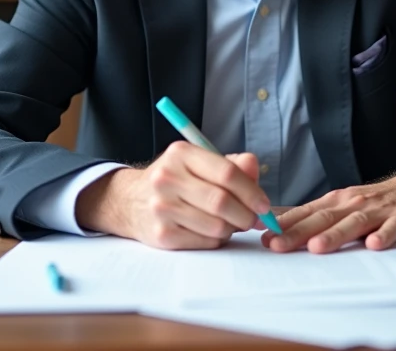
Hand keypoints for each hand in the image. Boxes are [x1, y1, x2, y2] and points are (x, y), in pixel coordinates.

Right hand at [75, 142, 272, 249]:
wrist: (131, 201)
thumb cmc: (176, 180)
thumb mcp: (199, 163)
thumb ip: (231, 164)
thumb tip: (254, 168)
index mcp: (181, 154)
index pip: (227, 173)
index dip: (252, 191)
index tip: (264, 204)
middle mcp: (167, 178)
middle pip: (222, 202)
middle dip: (246, 214)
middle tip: (255, 219)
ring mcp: (162, 208)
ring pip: (216, 226)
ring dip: (232, 228)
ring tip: (230, 223)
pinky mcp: (161, 235)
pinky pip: (205, 242)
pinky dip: (216, 240)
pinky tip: (211, 231)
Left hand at [262, 172, 395, 253]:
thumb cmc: (375, 202)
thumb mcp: (343, 204)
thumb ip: (315, 215)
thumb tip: (276, 222)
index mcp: (337, 201)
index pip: (307, 213)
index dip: (285, 226)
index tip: (263, 238)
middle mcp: (354, 203)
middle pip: (324, 219)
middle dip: (299, 233)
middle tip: (277, 246)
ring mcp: (379, 210)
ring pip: (354, 223)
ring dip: (335, 235)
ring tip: (317, 247)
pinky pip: (393, 228)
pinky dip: (384, 235)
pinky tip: (374, 245)